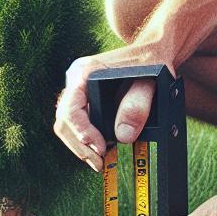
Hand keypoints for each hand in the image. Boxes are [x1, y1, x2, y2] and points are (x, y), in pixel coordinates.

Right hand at [53, 46, 169, 171]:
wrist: (153, 51)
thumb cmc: (152, 63)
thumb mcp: (151, 82)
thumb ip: (138, 105)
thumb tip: (122, 136)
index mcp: (84, 72)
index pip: (71, 110)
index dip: (84, 134)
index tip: (102, 149)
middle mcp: (75, 80)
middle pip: (64, 121)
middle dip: (80, 146)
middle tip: (99, 164)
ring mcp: (77, 90)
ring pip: (67, 125)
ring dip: (81, 146)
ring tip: (100, 161)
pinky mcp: (84, 99)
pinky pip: (76, 124)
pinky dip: (85, 140)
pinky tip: (99, 150)